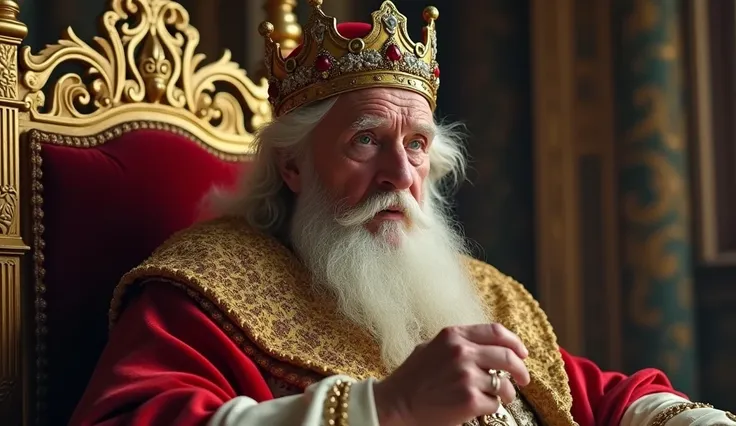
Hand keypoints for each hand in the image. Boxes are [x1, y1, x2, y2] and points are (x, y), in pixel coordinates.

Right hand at [372, 323, 530, 425]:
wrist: (395, 404)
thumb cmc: (412, 378)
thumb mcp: (431, 347)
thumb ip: (457, 342)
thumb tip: (488, 345)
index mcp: (453, 335)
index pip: (496, 331)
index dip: (515, 342)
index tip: (522, 353)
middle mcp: (462, 352)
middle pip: (508, 356)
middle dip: (521, 370)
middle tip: (524, 379)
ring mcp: (467, 376)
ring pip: (504, 384)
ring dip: (506, 393)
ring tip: (500, 398)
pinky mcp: (469, 400)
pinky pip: (494, 403)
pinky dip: (490, 407)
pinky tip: (478, 407)